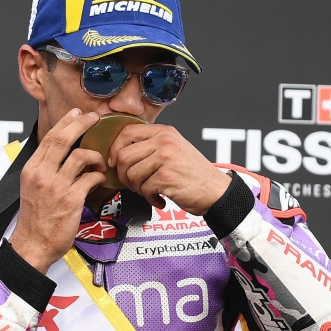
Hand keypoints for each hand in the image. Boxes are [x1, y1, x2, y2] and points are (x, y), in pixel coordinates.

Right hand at [9, 109, 106, 272]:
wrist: (33, 245)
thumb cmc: (35, 219)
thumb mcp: (32, 188)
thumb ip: (44, 170)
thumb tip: (60, 156)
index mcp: (31, 169)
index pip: (49, 137)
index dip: (66, 122)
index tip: (77, 114)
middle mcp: (42, 174)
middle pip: (63, 138)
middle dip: (82, 123)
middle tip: (95, 118)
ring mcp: (56, 187)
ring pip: (80, 156)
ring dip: (95, 156)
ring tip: (99, 162)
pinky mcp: (71, 200)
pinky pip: (90, 178)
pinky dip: (98, 176)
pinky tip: (99, 180)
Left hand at [107, 124, 230, 214]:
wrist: (216, 191)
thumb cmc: (193, 174)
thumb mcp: (174, 149)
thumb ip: (151, 146)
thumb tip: (120, 154)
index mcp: (164, 132)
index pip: (127, 132)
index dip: (115, 149)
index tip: (116, 162)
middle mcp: (164, 141)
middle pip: (123, 155)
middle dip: (123, 175)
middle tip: (134, 184)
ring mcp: (165, 158)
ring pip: (131, 174)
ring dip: (137, 188)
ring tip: (150, 191)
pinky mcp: (166, 177)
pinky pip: (143, 189)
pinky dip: (149, 198)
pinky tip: (160, 198)